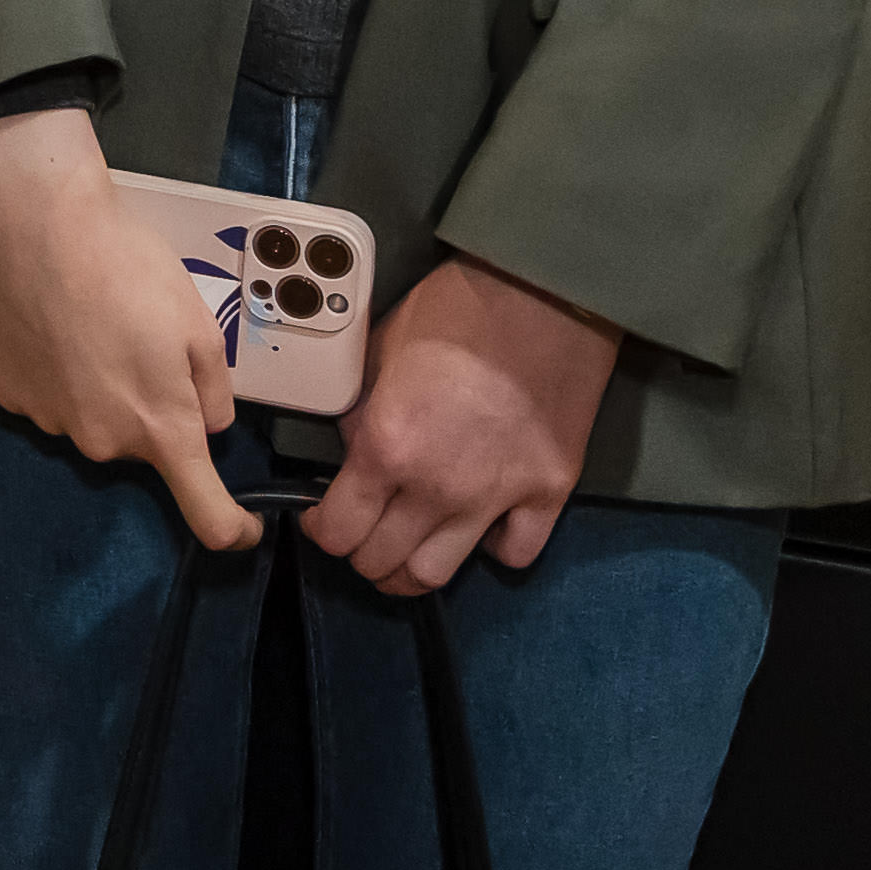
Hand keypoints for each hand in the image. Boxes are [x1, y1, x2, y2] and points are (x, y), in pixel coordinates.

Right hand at [0, 106, 264, 551]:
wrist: (35, 218)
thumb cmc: (127, 265)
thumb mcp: (198, 322)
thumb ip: (215, 391)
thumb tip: (209, 422)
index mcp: (161, 426)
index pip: (206, 514)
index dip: (232, 530)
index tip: (243, 529)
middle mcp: (102, 440)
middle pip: (141, 447)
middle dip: (152, 411)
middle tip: (143, 343)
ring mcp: (48, 420)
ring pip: (93, 421)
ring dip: (102, 392)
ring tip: (93, 323)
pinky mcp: (6, 393)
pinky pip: (50, 399)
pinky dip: (58, 375)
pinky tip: (56, 327)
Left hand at [308, 255, 617, 595]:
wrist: (543, 294)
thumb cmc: (455, 310)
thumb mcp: (379, 353)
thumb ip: (360, 413)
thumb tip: (354, 450)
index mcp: (386, 448)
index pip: (338, 531)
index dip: (322, 532)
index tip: (322, 521)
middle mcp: (437, 487)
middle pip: (383, 563)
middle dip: (361, 555)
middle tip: (362, 535)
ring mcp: (497, 497)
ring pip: (439, 575)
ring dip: (412, 572)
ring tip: (407, 550)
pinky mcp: (549, 493)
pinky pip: (515, 553)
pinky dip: (493, 548)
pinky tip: (482, 526)